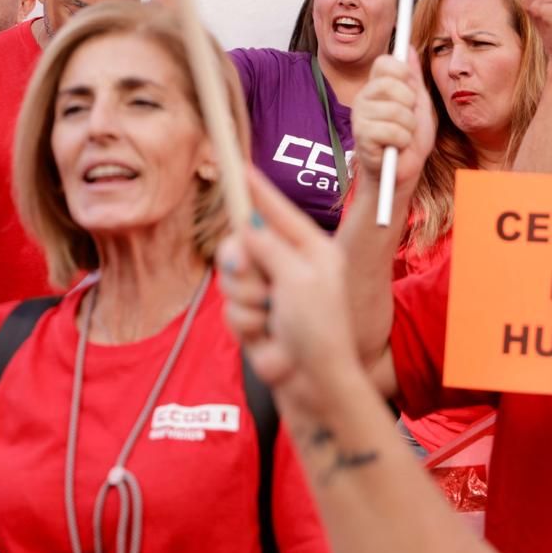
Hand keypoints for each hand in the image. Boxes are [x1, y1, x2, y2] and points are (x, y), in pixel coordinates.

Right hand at [217, 171, 365, 418]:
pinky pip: (232, 311)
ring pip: (232, 281)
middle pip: (242, 245)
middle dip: (242, 267)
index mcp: (312, 250)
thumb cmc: (319, 331)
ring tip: (272, 322)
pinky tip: (269, 343)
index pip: (276, 211)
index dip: (253, 190)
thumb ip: (267, 248)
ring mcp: (273, 295)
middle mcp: (292, 268)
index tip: (234, 164)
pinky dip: (246, 327)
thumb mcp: (298, 279)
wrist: (316, 388)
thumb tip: (245, 229)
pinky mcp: (258, 321)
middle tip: (256, 282)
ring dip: (247, 304)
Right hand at [353, 52, 435, 199]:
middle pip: (390, 84)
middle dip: (409, 104)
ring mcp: (360, 117)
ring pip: (396, 110)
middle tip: (408, 119)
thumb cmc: (409, 139)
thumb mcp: (419, 104)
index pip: (385, 63)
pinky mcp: (361, 137)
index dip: (402, 72)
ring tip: (403, 136)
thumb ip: (413, 77)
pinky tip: (395, 146)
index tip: (410, 88)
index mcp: (377, 87)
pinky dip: (402, 141)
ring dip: (409, 127)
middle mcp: (364, 98)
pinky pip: (391, 131)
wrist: (403, 171)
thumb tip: (408, 48)